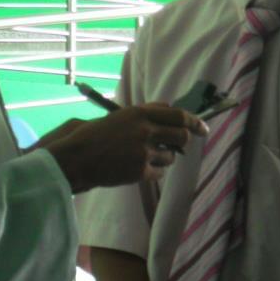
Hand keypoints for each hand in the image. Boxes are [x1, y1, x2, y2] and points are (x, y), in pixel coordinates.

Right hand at [40, 104, 208, 192]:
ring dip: (163, 157)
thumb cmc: (93, 136)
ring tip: (143, 157)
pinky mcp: (140, 171)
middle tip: (180, 145)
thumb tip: (169, 108)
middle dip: (183, 141)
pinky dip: (152, 171)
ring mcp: (143, 151)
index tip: (202, 127)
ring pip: (170, 156)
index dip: (193, 122)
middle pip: (181, 136)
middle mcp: (144, 130)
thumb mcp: (119, 117)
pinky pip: (159, 172)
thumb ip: (144, 112)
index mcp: (139, 113)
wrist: (77, 158)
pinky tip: (137, 169)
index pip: (177, 115)